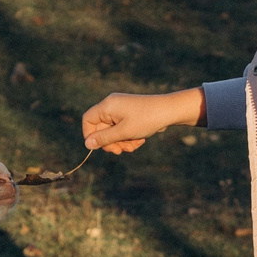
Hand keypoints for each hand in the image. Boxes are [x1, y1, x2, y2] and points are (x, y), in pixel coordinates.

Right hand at [81, 88, 203, 154]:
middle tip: (120, 151)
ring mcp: (121, 109)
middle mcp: (112, 105)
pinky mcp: (129, 114)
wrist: (170, 111)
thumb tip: (87, 144)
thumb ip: (104, 138)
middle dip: (111, 142)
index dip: (90, 135)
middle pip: (101, 128)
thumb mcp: (123, 132)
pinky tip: (139, 141)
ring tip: (133, 146)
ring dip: (121, 142)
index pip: (88, 120)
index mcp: (107, 106)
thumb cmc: (147, 119)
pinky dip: (128, 137)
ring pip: (112, 131)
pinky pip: (122, 129)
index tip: (100, 147)